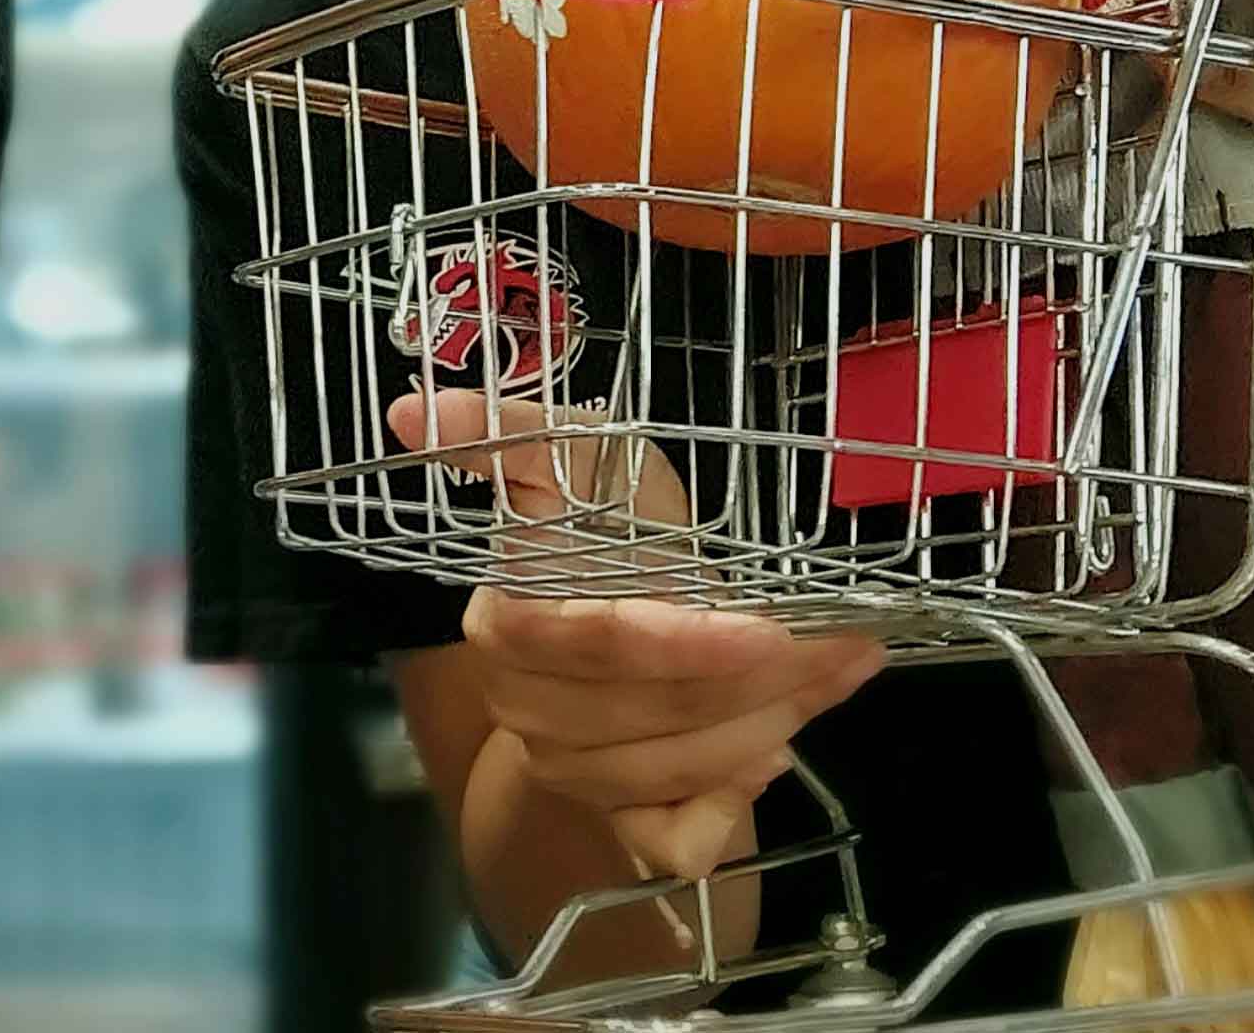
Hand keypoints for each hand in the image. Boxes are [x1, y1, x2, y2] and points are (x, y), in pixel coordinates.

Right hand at [388, 390, 879, 879]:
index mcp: (506, 623)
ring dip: (763, 727)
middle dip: (751, 684)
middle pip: (642, 713)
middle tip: (838, 643)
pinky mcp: (613, 820)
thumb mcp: (582, 455)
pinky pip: (671, 842)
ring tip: (828, 673)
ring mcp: (565, 771)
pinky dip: (728, 807)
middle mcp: (522, 708)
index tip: (763, 627)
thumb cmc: (612, 517)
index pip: (588, 643)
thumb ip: (508, 434)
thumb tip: (415, 411)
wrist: (626, 602)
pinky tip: (770, 754)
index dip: (675, 643)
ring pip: (669, 773)